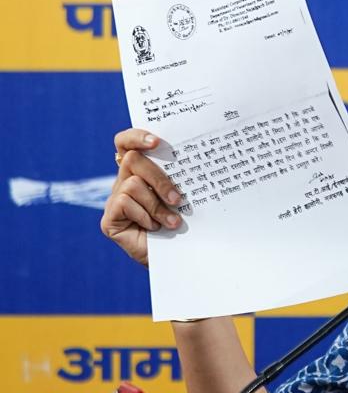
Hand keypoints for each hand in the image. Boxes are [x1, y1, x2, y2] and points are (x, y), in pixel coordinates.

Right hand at [101, 129, 183, 266]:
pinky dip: (145, 215)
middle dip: (159, 178)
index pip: (126, 143)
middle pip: (133, 159)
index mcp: (141, 171)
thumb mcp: (182, 193)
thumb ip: (177, 175)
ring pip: (132, 183)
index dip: (136, 136)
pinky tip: (154, 228)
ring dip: (156, 204)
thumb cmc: (184, 222)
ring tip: (171, 221)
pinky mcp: (109, 219)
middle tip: (177, 198)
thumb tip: (193, 152)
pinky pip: (124, 202)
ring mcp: (114, 200)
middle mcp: (124, 182)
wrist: (179, 256)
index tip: (156, 142)